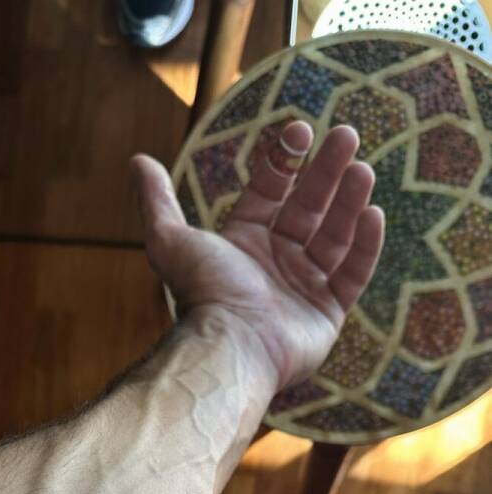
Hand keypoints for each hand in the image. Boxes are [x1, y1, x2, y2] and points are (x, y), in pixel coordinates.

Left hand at [131, 121, 383, 392]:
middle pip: (308, 207)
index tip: (302, 130)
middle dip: (327, 172)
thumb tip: (138, 160)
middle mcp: (276, 263)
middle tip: (347, 134)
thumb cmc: (204, 294)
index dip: (286, 160)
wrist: (231, 345)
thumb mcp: (171, 240)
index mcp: (245, 243)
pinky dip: (364, 246)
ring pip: (334, 237)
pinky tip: (373, 214)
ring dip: (349, 202)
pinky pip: (353, 275)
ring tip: (363, 169)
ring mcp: (304, 289)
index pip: (271, 191)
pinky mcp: (328, 314)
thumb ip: (157, 201)